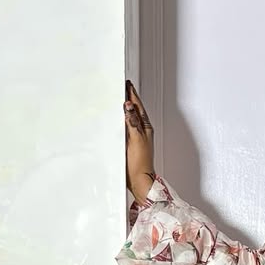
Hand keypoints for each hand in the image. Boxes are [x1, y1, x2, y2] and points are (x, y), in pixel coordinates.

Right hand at [124, 79, 154, 203]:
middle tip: (124, 86)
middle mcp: (142, 130)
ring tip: (121, 98)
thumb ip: (132, 122)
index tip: (127, 83)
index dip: (132, 94)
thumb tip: (128, 105)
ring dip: (126, 108)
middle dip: (129, 97)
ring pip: (131, 117)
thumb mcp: (136, 139)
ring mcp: (137, 137)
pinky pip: (126, 127)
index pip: (137, 106)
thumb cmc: (140, 163)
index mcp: (145, 127)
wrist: (139, 180)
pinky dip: (123, 120)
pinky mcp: (131, 144)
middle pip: (135, 109)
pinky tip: (119, 120)